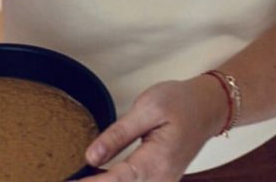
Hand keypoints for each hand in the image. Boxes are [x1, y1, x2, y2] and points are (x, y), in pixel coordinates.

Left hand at [85, 75, 227, 181]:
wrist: (208, 108)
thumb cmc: (180, 102)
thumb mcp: (148, 107)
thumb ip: (119, 134)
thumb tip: (91, 157)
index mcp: (156, 162)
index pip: (116, 181)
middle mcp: (159, 181)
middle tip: (68, 180)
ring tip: (79, 180)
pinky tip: (99, 178)